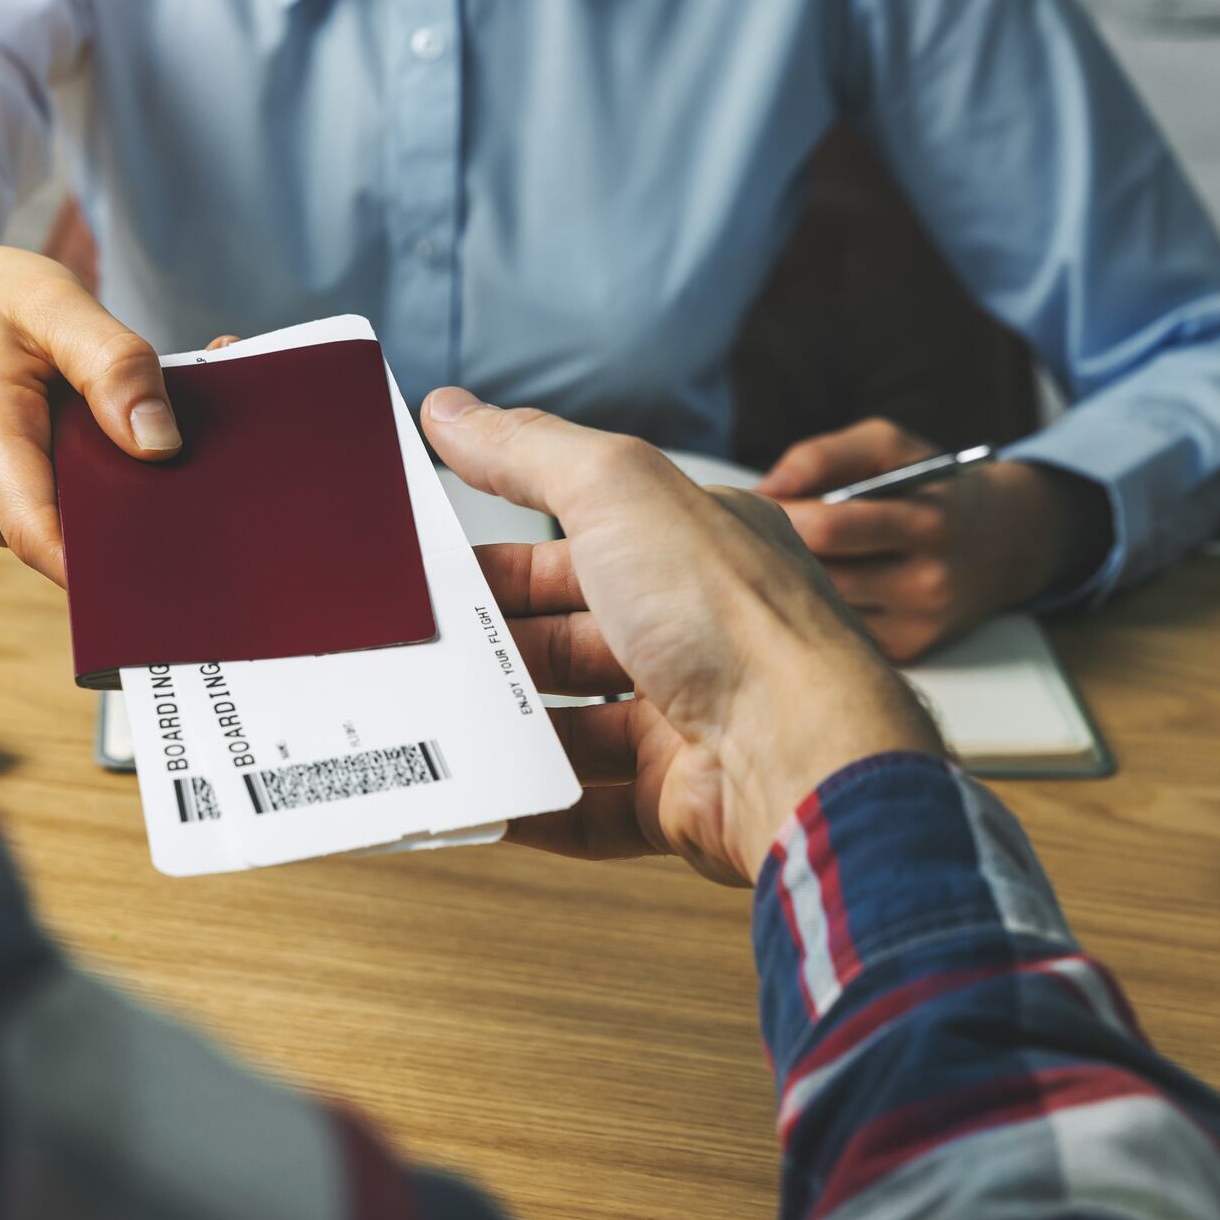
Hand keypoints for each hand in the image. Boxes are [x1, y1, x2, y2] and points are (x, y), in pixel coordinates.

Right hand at [0, 222, 181, 585]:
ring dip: (137, 488)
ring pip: (83, 522)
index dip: (105, 563)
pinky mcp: (26, 492)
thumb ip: (112, 367)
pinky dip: (120, 473)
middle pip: (73, 539)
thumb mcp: (56, 305)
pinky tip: (153, 431)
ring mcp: (3, 496)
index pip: (40, 537)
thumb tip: (161, 445)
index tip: (177, 557)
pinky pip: (79, 501)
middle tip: (219, 468)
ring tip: (193, 431)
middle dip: (143, 513)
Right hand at [422, 388, 940, 885]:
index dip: (505, 557)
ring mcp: (689, 720)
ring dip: (508, 725)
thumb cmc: (731, 611)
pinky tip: (481, 795)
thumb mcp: (617, 490)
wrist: (800, 749)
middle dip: (495, 645)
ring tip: (434, 723)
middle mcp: (696, 632)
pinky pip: (589, 809)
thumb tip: (454, 410)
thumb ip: (530, 452)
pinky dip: (533, 805)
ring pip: (573, 724)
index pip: (580, 544)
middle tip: (419, 652)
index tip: (434, 571)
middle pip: (569, 637)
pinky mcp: (678, 800)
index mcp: (692, 549)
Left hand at [753, 418, 1109, 660]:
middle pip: (822, 575)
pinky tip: (808, 587)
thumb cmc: (933, 486)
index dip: (781, 515)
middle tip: (755, 534)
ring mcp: (920, 624)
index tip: (759, 505)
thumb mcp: (892, 447)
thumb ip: (826, 453)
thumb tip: (768, 487)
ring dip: (792, 583)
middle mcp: (929, 581)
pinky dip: (816, 609)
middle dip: (780, 552)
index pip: (830, 529)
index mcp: (928, 523)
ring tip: (778, 557)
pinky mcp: (909, 651)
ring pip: (824, 609)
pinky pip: (841, 631)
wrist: (1008, 542)